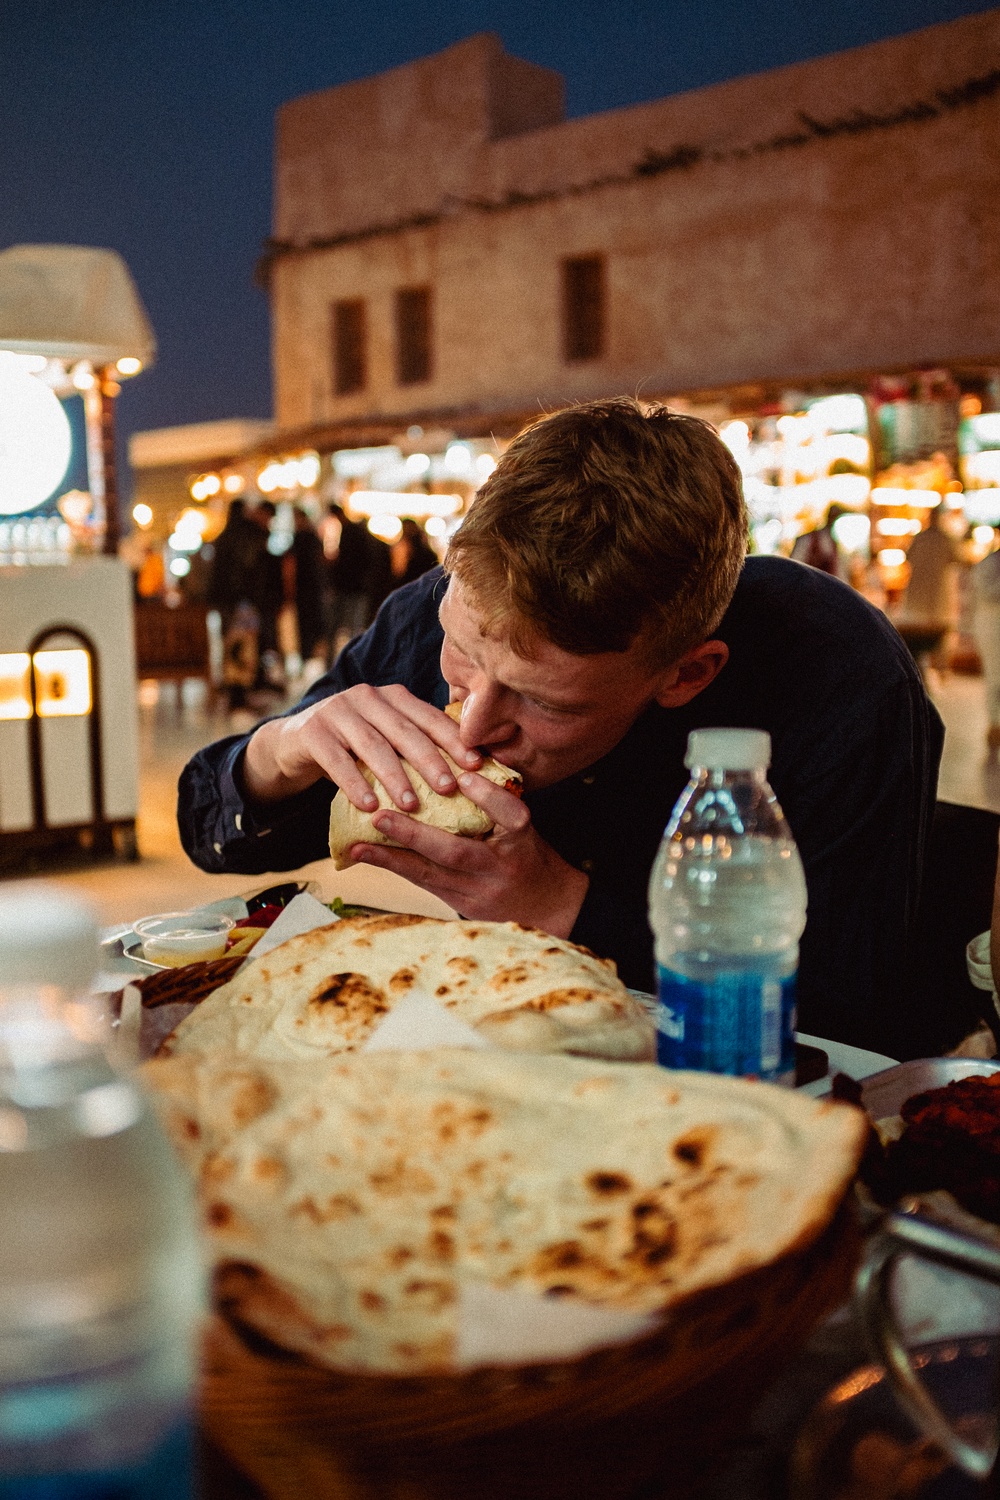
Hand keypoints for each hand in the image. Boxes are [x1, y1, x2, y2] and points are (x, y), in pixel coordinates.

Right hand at [241, 685, 481, 811]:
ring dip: (394, 776)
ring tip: (411, 804)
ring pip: (373, 745)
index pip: (430, 717)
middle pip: (404, 731)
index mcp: (393, 696)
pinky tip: (369, 805)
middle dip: (429, 759)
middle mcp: (367, 697)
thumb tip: (466, 775)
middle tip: (450, 787)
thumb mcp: (385, 740)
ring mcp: (338, 711)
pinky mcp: (313, 731)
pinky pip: (337, 760)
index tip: (476, 765)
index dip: (454, 740)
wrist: (294, 743)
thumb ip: (415, 746)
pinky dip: (354, 783)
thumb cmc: (353, 747)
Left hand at [350, 771, 589, 937]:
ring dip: (391, 860)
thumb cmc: (530, 853)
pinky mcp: (462, 907)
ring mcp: (479, 893)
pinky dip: (396, 869)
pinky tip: (368, 859)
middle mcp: (500, 868)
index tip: (465, 776)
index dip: (488, 796)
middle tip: (380, 818)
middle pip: (457, 853)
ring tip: (358, 847)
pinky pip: (424, 885)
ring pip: (430, 876)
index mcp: (522, 840)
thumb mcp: (524, 826)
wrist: (547, 905)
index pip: (510, 814)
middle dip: (415, 835)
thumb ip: (496, 801)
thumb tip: (457, 763)